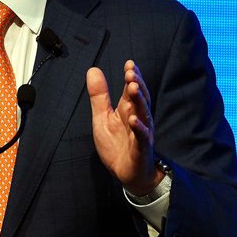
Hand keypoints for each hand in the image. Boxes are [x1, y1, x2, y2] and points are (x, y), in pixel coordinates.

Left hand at [88, 60, 162, 195]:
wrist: (126, 173)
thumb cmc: (117, 145)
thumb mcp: (102, 117)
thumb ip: (99, 95)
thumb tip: (93, 69)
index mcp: (128, 109)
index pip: (131, 89)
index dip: (132, 76)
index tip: (129, 63)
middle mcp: (138, 117)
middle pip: (139, 98)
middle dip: (136, 84)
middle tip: (131, 72)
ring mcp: (141, 132)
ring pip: (143, 113)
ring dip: (139, 100)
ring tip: (133, 87)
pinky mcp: (141, 148)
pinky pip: (141, 137)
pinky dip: (138, 127)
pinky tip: (133, 119)